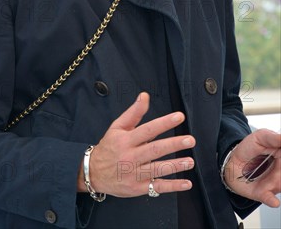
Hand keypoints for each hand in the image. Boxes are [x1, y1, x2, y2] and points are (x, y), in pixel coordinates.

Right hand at [78, 92, 194, 196]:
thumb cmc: (109, 147)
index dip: (164, 123)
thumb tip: (145, 96)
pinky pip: (157, 187)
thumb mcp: (117, 126)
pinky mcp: (137, 188)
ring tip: (190, 161)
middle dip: (173, 144)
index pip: (148, 129)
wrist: (93, 172)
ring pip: (157, 169)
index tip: (179, 117)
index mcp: (126, 139)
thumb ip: (134, 112)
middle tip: (190, 140)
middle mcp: (130, 156)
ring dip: (175, 165)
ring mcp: (133, 174)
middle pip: (154, 150)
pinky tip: (186, 183)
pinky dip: (172, 186)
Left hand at [223, 129, 280, 207]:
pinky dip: (272, 200)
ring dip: (278, 182)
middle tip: (277, 164)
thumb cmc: (248, 149)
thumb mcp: (260, 137)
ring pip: (280, 185)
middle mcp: (280, 171)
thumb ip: (274, 138)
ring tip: (274, 177)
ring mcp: (274, 183)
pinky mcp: (264, 193)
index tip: (279, 156)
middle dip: (280, 171)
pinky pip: (270, 199)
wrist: (233, 161)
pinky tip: (274, 200)